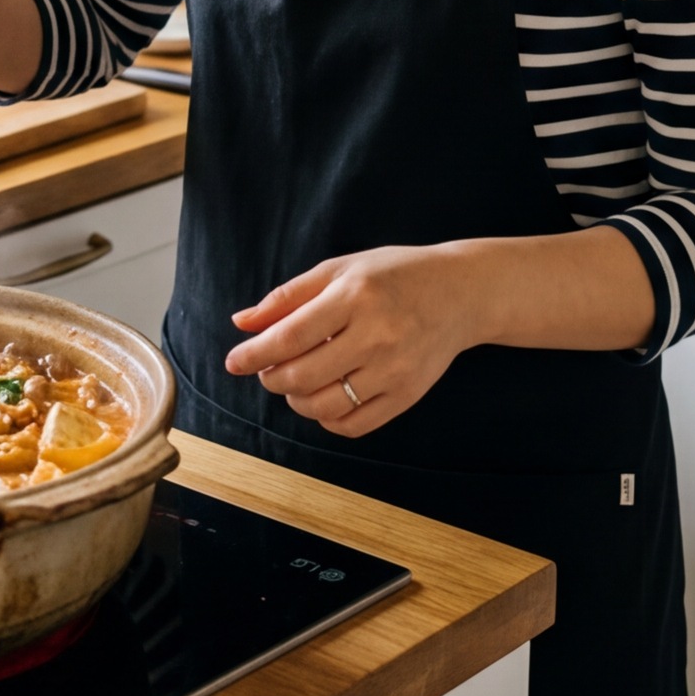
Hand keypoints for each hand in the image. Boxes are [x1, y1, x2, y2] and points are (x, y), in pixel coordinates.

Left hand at [224, 246, 469, 438]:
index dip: (255, 354)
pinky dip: (327, 419)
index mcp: (355, 296)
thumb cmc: (394, 275)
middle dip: (272, 378)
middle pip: (303, 376)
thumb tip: (242, 322)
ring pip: (325, 406)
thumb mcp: (339, 270)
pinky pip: (354, 425)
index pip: (291, 336)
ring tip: (295, 382)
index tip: (234, 362)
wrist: (460, 293)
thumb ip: (288, 297)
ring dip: (296, 400)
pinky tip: (324, 399)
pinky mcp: (407, 396)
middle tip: (267, 369)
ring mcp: (395, 370)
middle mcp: (376, 335)